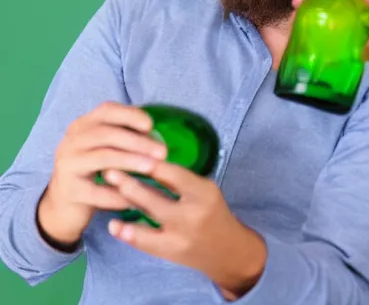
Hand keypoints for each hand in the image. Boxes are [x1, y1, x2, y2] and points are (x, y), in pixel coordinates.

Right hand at [38, 102, 167, 244]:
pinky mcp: (69, 191)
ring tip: (153, 168)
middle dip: (138, 141)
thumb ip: (125, 137)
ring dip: (131, 161)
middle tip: (163, 151)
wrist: (63, 206)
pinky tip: (135, 199)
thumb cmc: (93, 172)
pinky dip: (118, 194)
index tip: (151, 125)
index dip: (130, 115)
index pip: (106, 110)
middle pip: (107, 134)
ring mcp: (67, 165)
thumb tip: (157, 135)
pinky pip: (97, 191)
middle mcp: (71, 141)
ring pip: (103, 158)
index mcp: (83, 125)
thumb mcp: (105, 148)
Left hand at [103, 163, 266, 299]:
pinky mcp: (170, 252)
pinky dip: (127, 232)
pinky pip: (144, 241)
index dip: (151, 164)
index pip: (174, 174)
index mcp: (203, 192)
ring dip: (124, 200)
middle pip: (154, 195)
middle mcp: (191, 213)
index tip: (131, 152)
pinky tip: (113, 224)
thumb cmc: (214, 212)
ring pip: (147, 215)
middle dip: (128, 182)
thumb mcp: (205, 190)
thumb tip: (148, 161)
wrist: (227, 251)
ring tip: (106, 189)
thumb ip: (181, 179)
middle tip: (108, 168)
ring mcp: (179, 234)